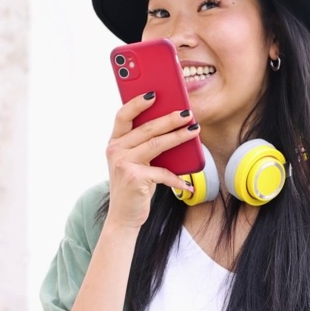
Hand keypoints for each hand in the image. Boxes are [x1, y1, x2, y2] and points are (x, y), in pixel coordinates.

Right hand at [104, 93, 200, 231]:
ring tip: (194, 130)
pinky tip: (189, 183)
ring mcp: (123, 164)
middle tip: (188, 113)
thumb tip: (173, 124)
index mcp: (115, 142)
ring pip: (156, 144)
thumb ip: (145, 143)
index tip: (154, 93)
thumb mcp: (135, 161)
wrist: (124, 216)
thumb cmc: (134, 185)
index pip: (123, 115)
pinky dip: (177, 178)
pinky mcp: (135, 178)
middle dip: (170, 118)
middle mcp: (115, 150)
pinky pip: (163, 172)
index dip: (137, 103)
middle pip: (147, 128)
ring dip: (179, 137)